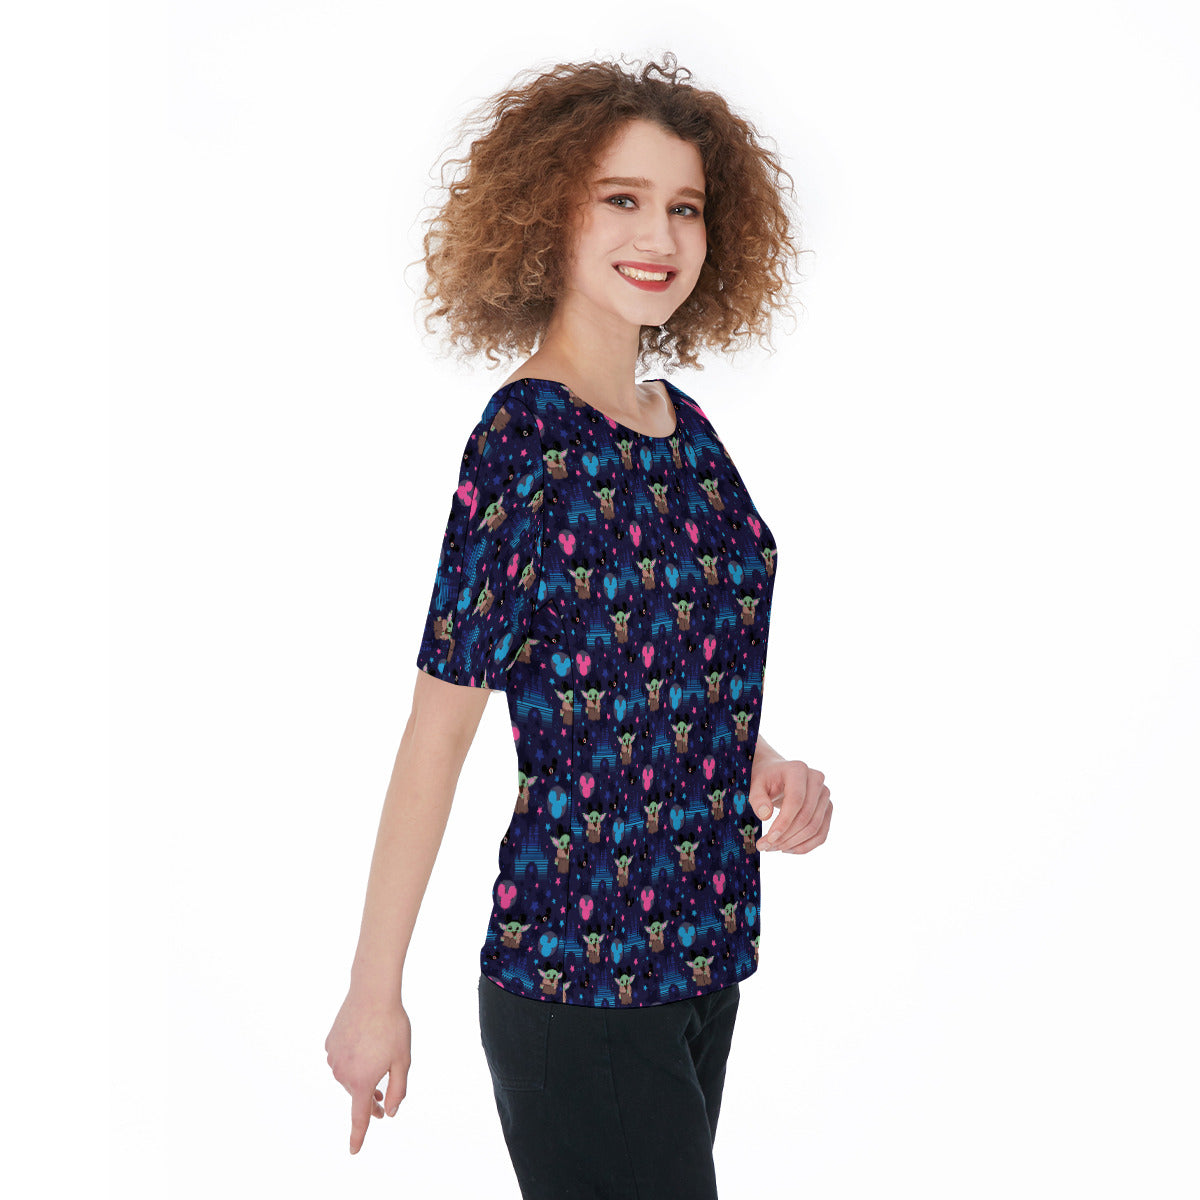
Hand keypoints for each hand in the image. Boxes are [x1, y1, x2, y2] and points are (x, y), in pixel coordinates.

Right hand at [325, 990, 411, 1153]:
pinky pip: (342, 1058)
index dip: (358, 1135)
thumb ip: (397, 1090)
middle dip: (370, 1096)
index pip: (359, 1116)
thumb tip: (389, 1112)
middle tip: (383, 1096)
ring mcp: (333, 1057)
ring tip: (377, 1057)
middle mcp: (342, 1073)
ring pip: (348, 1075)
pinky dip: (352, 1057)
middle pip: (357, 1093)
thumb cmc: (392, 1026)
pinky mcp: (329, 1043)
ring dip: (361, 1074)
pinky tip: (363, 1043)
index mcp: (361, 1081)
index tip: (354, 1151)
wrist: (372, 993)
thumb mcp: (403, 1060)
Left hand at [749, 756, 831, 853]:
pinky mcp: (827, 808)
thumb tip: (765, 816)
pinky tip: (788, 849)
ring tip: (773, 848)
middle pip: (806, 816)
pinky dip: (806, 845)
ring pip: (815, 827)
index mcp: (798, 770)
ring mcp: (824, 795)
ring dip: (794, 843)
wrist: (777, 773)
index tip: (769, 838)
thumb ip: (757, 798)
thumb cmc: (765, 778)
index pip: (795, 801)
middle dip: (786, 836)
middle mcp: (816, 780)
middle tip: (766, 847)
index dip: (783, 822)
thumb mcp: (755, 784)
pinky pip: (821, 833)